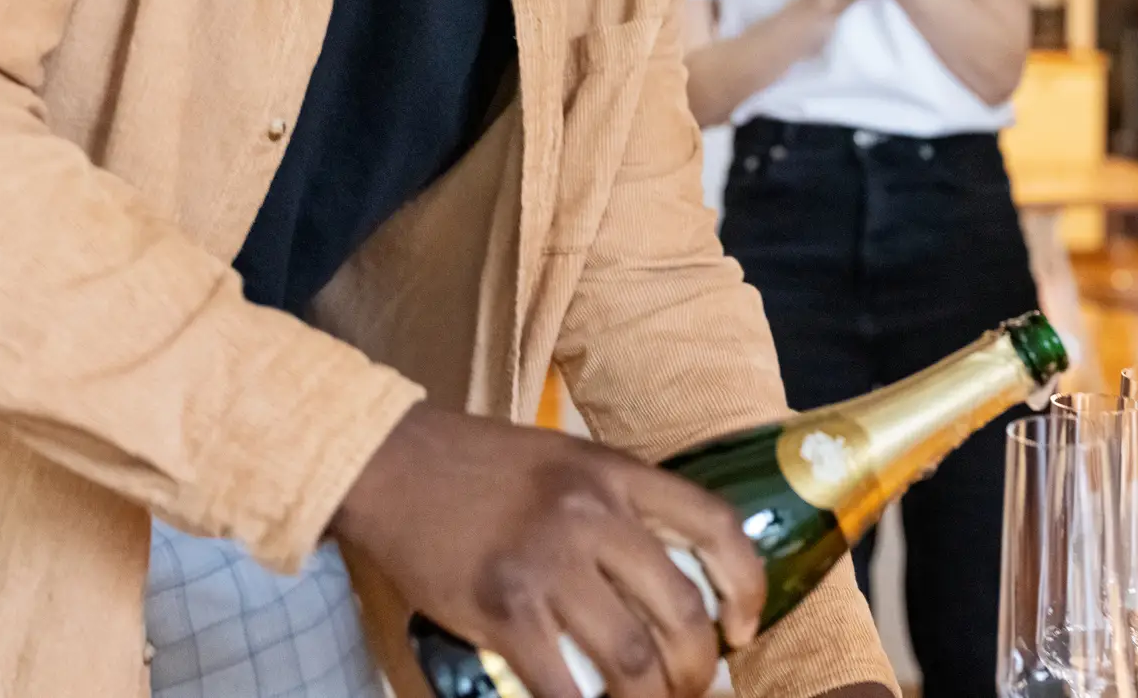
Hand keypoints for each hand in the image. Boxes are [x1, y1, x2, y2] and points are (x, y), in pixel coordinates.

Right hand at [335, 404, 765, 697]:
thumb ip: (615, 506)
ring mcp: (547, 564)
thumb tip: (666, 576)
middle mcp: (591, 514)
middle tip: (694, 688)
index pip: (714, 526)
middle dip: (699, 668)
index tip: (744, 628)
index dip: (747, 587)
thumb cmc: (477, 465)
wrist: (390, 463)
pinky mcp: (502, 609)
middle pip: (681, 609)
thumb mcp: (565, 462)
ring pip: (633, 658)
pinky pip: (564, 686)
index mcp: (614, 472)